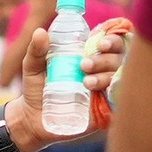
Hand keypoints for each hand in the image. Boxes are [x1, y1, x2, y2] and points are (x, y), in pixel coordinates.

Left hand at [5, 19, 124, 147]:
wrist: (33, 118)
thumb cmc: (36, 88)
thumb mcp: (32, 66)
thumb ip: (36, 50)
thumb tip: (40, 32)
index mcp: (90, 55)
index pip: (112, 42)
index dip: (112, 40)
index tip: (100, 44)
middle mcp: (102, 71)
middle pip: (119, 59)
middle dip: (105, 59)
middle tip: (84, 65)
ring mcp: (104, 91)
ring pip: (118, 79)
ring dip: (105, 77)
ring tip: (86, 82)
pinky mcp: (105, 110)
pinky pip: (117, 101)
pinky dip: (114, 95)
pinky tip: (101, 94)